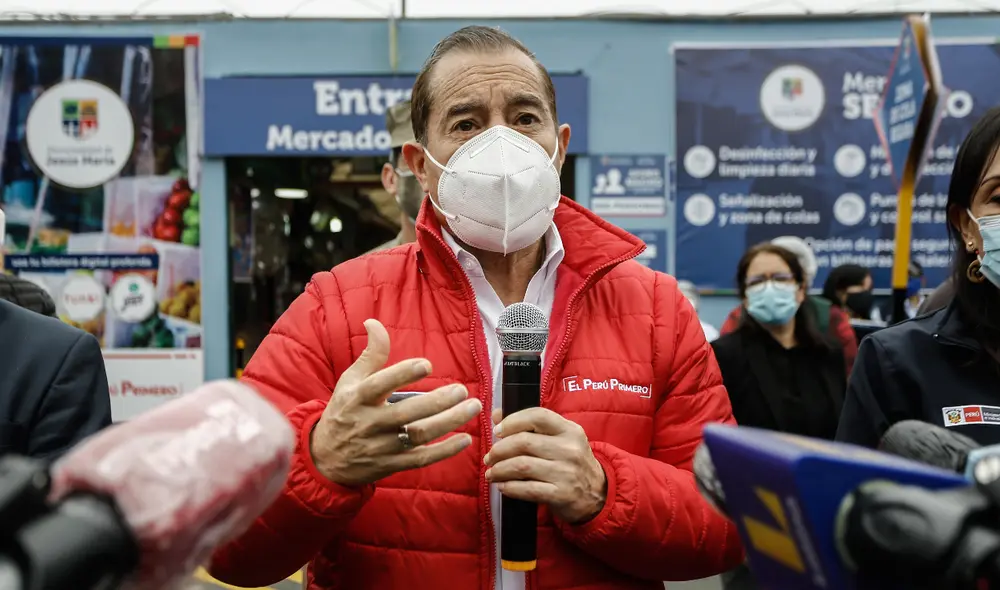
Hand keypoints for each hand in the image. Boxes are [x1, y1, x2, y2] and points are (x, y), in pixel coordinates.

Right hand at [310, 319, 482, 486]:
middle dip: (437, 402)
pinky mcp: (391, 465)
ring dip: (449, 422)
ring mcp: (380, 447)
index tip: (427, 364)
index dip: (402, 374)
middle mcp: (369, 423)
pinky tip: (466, 438)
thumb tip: (373, 323)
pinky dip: (444, 451)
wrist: (325, 460)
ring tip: (473, 406)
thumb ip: (370, 354)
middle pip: (406, 413)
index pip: (379, 385)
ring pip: (418, 436)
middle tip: (461, 390)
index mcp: (357, 398)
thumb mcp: (350, 381)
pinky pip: (421, 459)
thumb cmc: (343, 412)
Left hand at [484, 407, 606, 523]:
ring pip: (522, 466)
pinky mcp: (562, 494)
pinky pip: (528, 489)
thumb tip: (497, 415)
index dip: (513, 421)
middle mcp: (570, 449)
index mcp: (569, 430)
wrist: (598, 494)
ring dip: (500, 469)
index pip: (538, 416)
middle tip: (490, 457)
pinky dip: (510, 487)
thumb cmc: (571, 463)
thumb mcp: (560, 440)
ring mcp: (567, 473)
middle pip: (524, 442)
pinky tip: (503, 486)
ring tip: (492, 473)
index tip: (498, 431)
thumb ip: (530, 426)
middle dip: (500, 450)